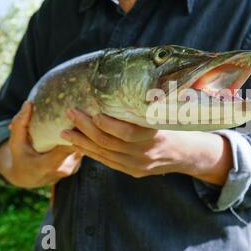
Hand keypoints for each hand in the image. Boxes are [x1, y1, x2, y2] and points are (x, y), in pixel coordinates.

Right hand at [0, 101, 82, 188]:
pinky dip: (84, 138)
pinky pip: (85, 149)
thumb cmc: (21, 158)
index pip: (66, 147)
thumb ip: (20, 124)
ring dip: (86, 132)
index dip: (74, 132)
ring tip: (89, 114)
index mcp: (47, 165)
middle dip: (84, 128)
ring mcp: (73, 168)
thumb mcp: (16, 143)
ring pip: (85, 147)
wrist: (28, 179)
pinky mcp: (78, 166)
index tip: (77, 115)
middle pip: (79, 145)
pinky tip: (87, 125)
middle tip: (87, 109)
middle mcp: (64, 168)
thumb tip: (29, 103)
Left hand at [61, 109, 231, 184]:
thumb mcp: (166, 113)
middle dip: (86, 128)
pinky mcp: (132, 172)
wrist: (185, 154)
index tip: (94, 111)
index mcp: (155, 136)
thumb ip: (149, 103)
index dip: (107, 124)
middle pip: (109, 143)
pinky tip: (78, 144)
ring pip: (104, 155)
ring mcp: (138, 166)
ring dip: (82, 142)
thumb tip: (130, 78)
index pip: (127, 133)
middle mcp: (145, 154)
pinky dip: (91, 153)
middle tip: (71, 112)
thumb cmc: (173, 126)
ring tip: (65, 132)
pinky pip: (108, 163)